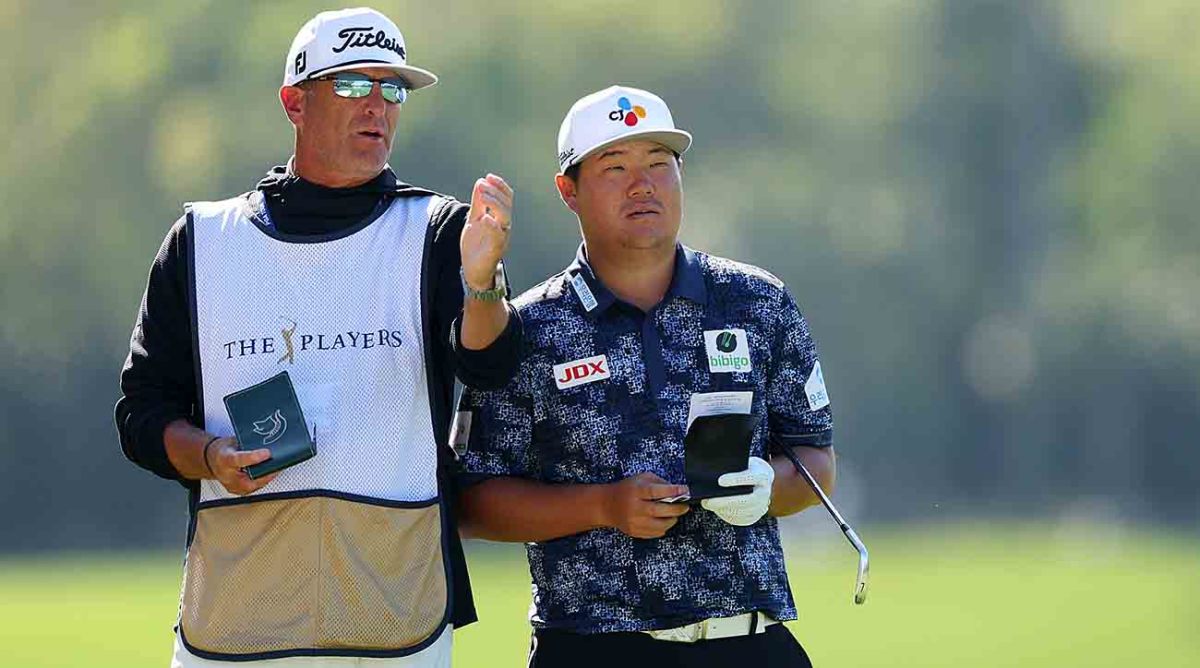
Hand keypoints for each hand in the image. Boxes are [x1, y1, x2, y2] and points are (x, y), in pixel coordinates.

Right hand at [206, 437, 278, 495]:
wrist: (210, 462)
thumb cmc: (222, 451)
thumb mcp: (232, 442)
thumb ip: (247, 444)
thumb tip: (266, 444)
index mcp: (225, 460)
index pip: (240, 459)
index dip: (255, 457)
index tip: (267, 453)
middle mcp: (228, 476)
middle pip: (252, 478)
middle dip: (267, 470)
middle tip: (279, 462)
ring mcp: (233, 486)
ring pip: (255, 485)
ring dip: (267, 476)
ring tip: (277, 467)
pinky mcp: (238, 492)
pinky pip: (254, 488)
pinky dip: (262, 480)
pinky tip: (270, 474)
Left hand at [461, 174, 512, 289]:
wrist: (473, 269)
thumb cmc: (476, 246)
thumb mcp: (474, 219)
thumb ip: (478, 203)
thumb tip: (480, 183)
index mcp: (499, 218)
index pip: (506, 198)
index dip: (499, 186)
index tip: (489, 177)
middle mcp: (503, 226)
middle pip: (506, 205)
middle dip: (495, 192)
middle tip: (482, 185)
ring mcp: (501, 237)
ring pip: (505, 217)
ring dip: (494, 204)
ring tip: (483, 196)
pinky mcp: (495, 249)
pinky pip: (498, 236)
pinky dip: (493, 226)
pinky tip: (486, 218)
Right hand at [601, 472, 690, 538]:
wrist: (606, 506)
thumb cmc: (626, 489)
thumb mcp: (640, 478)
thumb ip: (658, 482)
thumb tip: (677, 490)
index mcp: (635, 491)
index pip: (655, 491)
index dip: (672, 491)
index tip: (685, 490)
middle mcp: (634, 508)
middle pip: (659, 510)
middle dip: (677, 508)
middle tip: (685, 506)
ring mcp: (634, 522)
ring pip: (660, 525)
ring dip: (672, 520)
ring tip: (674, 515)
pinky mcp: (634, 532)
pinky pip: (655, 533)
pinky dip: (663, 527)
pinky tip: (663, 520)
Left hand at [701, 457, 774, 525]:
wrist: (761, 480)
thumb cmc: (747, 468)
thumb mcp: (743, 462)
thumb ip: (732, 466)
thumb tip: (712, 474)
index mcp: (763, 475)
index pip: (750, 477)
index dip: (735, 479)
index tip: (720, 481)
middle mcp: (765, 492)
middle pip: (747, 500)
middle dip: (726, 501)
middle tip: (708, 501)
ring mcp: (762, 506)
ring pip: (743, 512)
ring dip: (724, 510)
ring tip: (708, 504)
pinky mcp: (756, 515)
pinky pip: (741, 519)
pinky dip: (727, 515)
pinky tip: (717, 510)